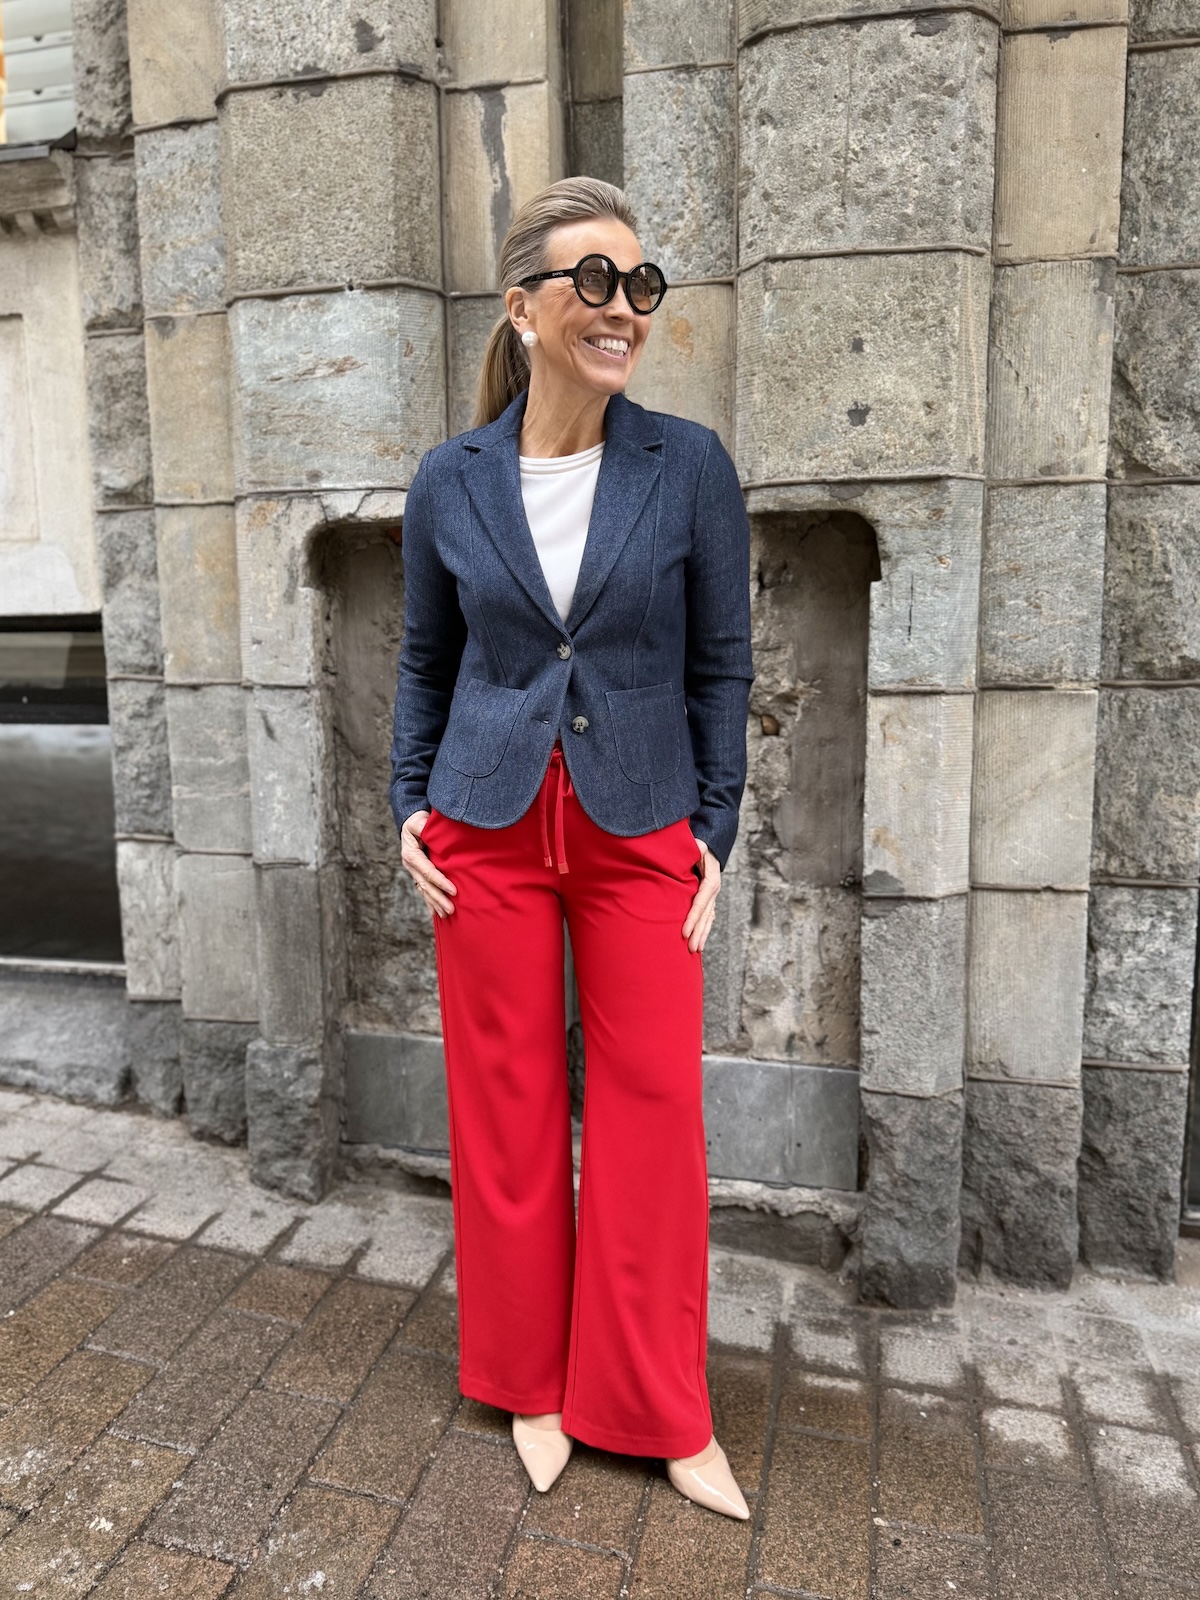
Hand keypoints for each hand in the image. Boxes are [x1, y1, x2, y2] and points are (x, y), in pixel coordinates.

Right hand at [401, 809, 456, 917]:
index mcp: (411, 854)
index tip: (454, 891)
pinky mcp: (418, 874)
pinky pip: (424, 890)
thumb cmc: (418, 821)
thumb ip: (422, 826)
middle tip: (451, 910)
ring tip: (447, 915)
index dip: (440, 882)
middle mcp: (411, 866)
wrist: (412, 823)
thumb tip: (427, 830)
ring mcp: (414, 872)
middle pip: (426, 885)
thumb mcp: (418, 820)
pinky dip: (430, 902)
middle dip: (438, 898)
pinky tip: (437, 913)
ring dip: (435, 903)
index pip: (428, 871)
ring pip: (424, 891)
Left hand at [682, 838, 718, 953]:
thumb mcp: (698, 845)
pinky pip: (707, 917)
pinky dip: (704, 930)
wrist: (711, 847)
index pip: (700, 902)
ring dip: (702, 935)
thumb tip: (695, 847)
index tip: (684, 932)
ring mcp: (712, 896)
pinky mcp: (709, 900)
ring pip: (708, 919)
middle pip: (706, 915)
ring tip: (695, 950)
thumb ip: (696, 848)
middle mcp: (713, 891)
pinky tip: (699, 943)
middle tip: (690, 948)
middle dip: (698, 932)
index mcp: (711, 880)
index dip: (693, 918)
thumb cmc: (700, 846)